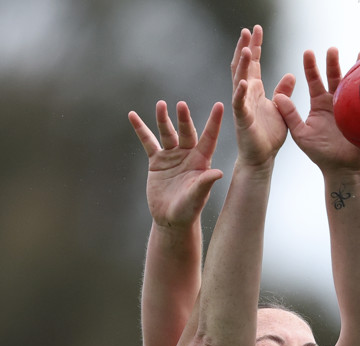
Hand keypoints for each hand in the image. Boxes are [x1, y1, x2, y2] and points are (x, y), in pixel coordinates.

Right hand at [128, 100, 223, 227]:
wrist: (170, 219)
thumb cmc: (188, 210)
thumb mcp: (197, 197)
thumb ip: (205, 183)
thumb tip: (218, 173)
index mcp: (201, 161)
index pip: (209, 138)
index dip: (214, 123)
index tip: (219, 105)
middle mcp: (187, 155)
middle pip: (186, 132)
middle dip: (183, 119)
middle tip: (181, 106)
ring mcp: (171, 156)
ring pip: (167, 133)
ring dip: (164, 119)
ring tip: (161, 105)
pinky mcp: (157, 161)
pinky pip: (148, 141)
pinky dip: (141, 129)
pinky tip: (133, 116)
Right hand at [230, 25, 294, 166]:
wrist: (262, 158)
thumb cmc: (269, 136)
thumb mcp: (281, 109)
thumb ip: (283, 92)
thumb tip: (291, 75)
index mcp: (255, 90)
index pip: (254, 63)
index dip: (255, 46)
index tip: (256, 28)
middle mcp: (246, 95)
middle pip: (243, 66)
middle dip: (245, 47)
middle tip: (247, 30)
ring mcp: (242, 106)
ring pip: (239, 80)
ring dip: (242, 65)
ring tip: (246, 48)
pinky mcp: (242, 119)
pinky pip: (240, 104)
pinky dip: (241, 92)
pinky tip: (244, 81)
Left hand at [274, 48, 359, 172]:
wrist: (341, 169)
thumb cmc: (320, 154)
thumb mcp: (301, 134)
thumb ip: (290, 116)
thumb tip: (277, 97)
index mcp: (319, 104)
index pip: (314, 80)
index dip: (311, 67)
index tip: (308, 52)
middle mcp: (335, 101)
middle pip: (334, 77)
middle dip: (333, 63)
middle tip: (332, 50)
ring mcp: (350, 106)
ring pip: (352, 83)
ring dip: (355, 68)